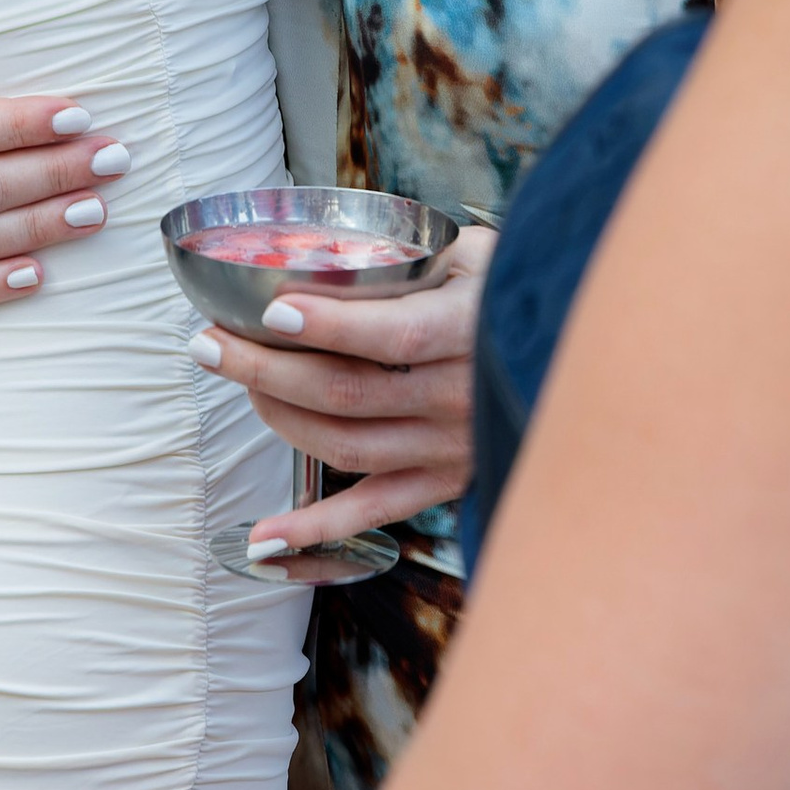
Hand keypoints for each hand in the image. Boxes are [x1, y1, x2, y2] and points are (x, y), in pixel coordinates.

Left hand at [194, 221, 496, 555]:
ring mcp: (451, 447)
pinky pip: (371, 512)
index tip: (269, 311)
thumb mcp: (477, 252)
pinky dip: (313, 530)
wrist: (579, 361)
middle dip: (265, 367)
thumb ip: (414, 256)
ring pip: (345, 446)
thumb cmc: (513, 288)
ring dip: (277, 416)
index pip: (390, 335)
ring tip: (235, 381)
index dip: (328, 325)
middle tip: (210, 341)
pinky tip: (262, 537)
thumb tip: (325, 255)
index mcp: (471, 329)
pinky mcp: (443, 482)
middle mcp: (461, 397)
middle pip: (347, 392)